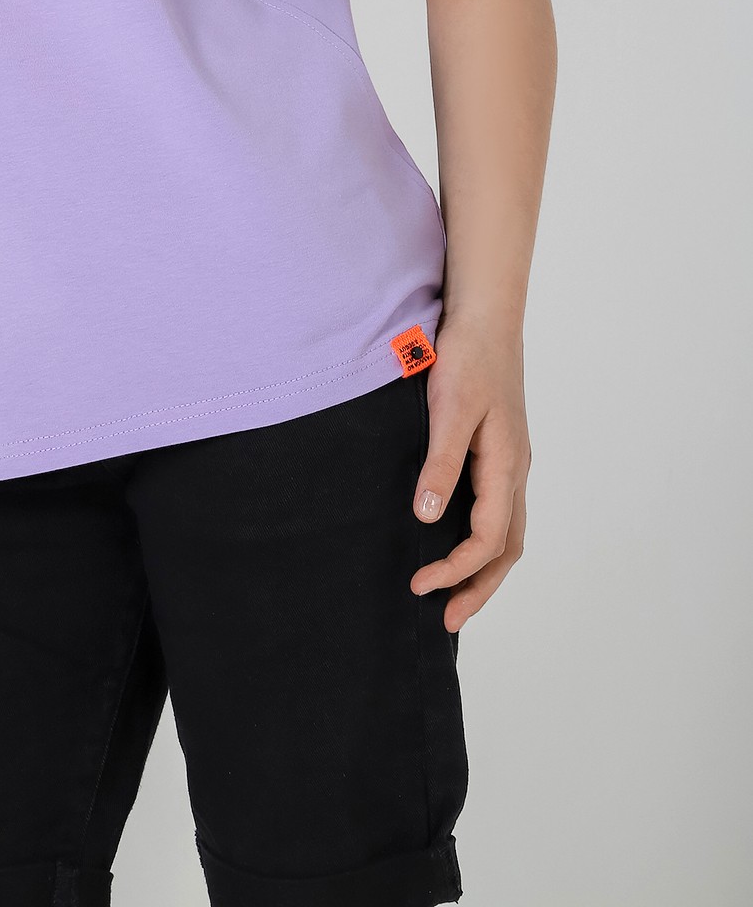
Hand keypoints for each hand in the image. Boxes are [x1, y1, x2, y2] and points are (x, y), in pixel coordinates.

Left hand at [410, 311, 530, 631]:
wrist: (486, 317)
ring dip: (483, 567)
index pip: (488, 539)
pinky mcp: (500, 450)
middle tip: (447, 619)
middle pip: (507, 548)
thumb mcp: (449, 410)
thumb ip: (441, 464)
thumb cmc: (467, 358)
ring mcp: (511, 461)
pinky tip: (457, 538)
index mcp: (506, 465)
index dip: (457, 570)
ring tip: (454, 594)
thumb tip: (428, 518)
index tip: (421, 586)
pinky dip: (483, 538)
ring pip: (507, 530)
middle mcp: (515, 470)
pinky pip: (498, 508)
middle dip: (479, 587)